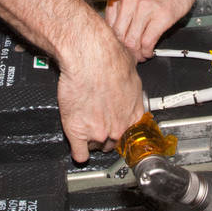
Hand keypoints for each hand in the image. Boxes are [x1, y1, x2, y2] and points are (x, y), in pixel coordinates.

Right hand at [56, 29, 143, 162]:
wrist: (89, 57)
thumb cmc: (110, 57)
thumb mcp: (132, 68)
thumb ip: (129, 81)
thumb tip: (128, 75)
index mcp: (134, 112)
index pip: (131, 133)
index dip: (122, 129)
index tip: (116, 127)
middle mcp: (120, 126)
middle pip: (113, 142)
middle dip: (105, 132)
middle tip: (97, 120)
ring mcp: (99, 132)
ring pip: (96, 146)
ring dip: (91, 139)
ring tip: (85, 125)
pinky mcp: (77, 132)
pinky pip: (79, 153)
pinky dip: (78, 151)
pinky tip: (78, 145)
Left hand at [105, 0, 202, 61]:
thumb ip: (123, 8)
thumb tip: (116, 30)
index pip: (109, 27)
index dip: (114, 42)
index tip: (120, 48)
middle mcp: (130, 2)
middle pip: (119, 36)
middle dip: (125, 51)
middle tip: (130, 56)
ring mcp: (145, 9)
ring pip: (132, 41)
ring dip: (137, 54)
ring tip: (140, 56)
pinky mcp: (161, 16)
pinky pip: (148, 41)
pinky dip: (147, 51)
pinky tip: (149, 51)